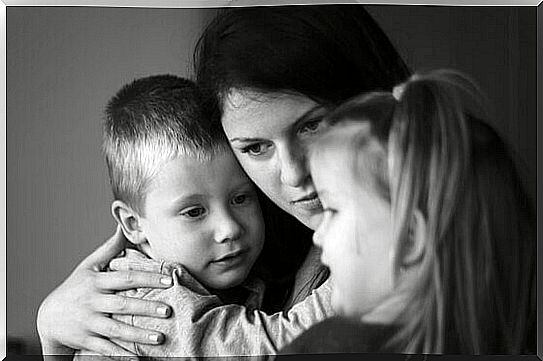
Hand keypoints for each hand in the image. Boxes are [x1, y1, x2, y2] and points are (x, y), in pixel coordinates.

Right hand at [37, 227, 173, 356]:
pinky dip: (120, 354)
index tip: (169, 280)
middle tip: (168, 310)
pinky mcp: (86, 340)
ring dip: (138, 335)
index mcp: (97, 282)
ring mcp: (89, 322)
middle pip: (122, 305)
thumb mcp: (89, 265)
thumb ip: (110, 248)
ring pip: (116, 329)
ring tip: (159, 338)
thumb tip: (124, 226)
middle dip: (146, 308)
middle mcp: (93, 302)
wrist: (49, 316)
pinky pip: (105, 348)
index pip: (126, 278)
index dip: (148, 278)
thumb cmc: (75, 287)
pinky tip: (137, 358)